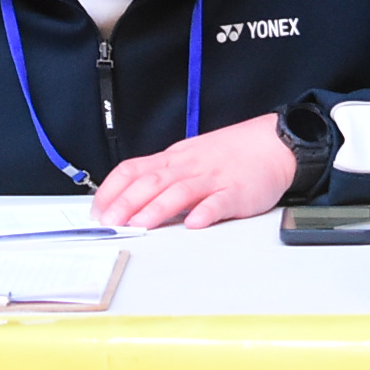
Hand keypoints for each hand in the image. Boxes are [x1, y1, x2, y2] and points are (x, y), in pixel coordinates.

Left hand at [89, 112, 296, 228]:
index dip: (112, 190)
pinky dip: (206, 212)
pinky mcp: (237, 192)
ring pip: (179, 191)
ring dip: (157, 208)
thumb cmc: (228, 154)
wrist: (272, 144)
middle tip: (110, 223)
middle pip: (151, 182)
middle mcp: (188, 167)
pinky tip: (194, 223)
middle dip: (127, 203)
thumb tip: (129, 200)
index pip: (133, 170)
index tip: (97, 209)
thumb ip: (162, 176)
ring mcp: (213, 179)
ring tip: (140, 225)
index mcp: (173, 159)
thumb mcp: (188, 157)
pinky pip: (219, 202)